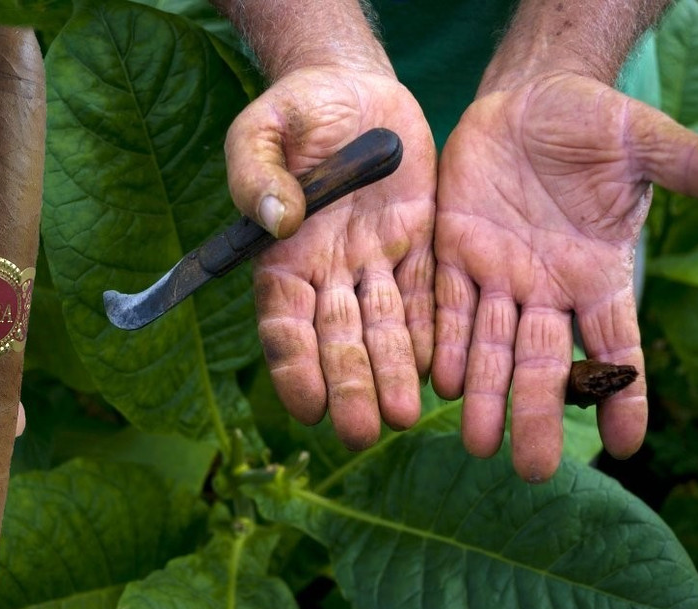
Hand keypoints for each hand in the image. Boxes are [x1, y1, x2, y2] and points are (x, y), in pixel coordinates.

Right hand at [225, 67, 436, 449]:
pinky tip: (439, 371)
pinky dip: (431, 334)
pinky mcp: (419, 246)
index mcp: (283, 255)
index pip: (285, 324)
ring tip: (405, 417)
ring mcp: (376, 263)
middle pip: (339, 340)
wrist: (356, 86)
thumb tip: (275, 221)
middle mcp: (330, 272)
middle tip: (364, 432)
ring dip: (394, 373)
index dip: (294, 367)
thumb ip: (258, 172)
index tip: (308, 407)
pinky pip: (427, 296)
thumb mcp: (264, 128)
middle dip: (351, 386)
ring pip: (386, 328)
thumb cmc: (297, 108)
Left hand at [432, 74, 697, 480]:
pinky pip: (446, 303)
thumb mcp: (644, 140)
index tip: (626, 444)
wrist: (529, 96)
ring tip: (478, 444)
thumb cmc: (593, 122)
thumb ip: (693, 164)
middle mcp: (549, 289)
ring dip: (486, 394)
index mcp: (598, 274)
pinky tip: (440, 383)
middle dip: (539, 414)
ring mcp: (501, 275)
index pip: (618, 347)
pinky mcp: (455, 251)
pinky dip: (444, 341)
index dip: (625, 394)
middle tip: (532, 470)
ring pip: (492, 346)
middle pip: (546, 364)